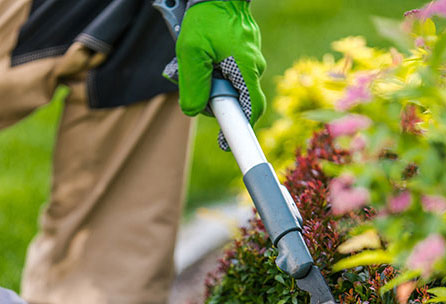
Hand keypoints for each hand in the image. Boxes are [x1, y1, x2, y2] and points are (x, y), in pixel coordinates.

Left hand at [176, 1, 265, 127]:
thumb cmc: (207, 17)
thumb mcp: (191, 52)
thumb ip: (192, 85)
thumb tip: (192, 110)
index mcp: (246, 70)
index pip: (251, 110)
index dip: (239, 131)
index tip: (226, 144)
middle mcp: (254, 67)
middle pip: (237, 100)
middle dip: (216, 100)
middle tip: (198, 90)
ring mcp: (251, 60)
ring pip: (233, 85)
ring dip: (213, 83)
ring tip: (199, 65)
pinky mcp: (245, 54)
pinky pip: (232, 72)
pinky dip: (216, 72)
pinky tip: (205, 58)